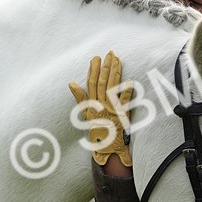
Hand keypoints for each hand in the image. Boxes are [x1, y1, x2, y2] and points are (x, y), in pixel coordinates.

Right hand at [69, 52, 132, 166]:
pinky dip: (127, 91)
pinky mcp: (122, 115)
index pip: (91, 83)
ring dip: (115, 73)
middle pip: (102, 82)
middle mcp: (100, 106)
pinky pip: (125, 102)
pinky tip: (130, 80)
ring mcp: (111, 110)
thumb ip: (80, 98)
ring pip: (112, 87)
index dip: (93, 69)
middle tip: (109, 53)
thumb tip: (71, 83)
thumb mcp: (86, 114)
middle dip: (106, 66)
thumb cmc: (98, 130)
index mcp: (92, 104)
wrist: (107, 148)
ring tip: (118, 60)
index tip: (96, 58)